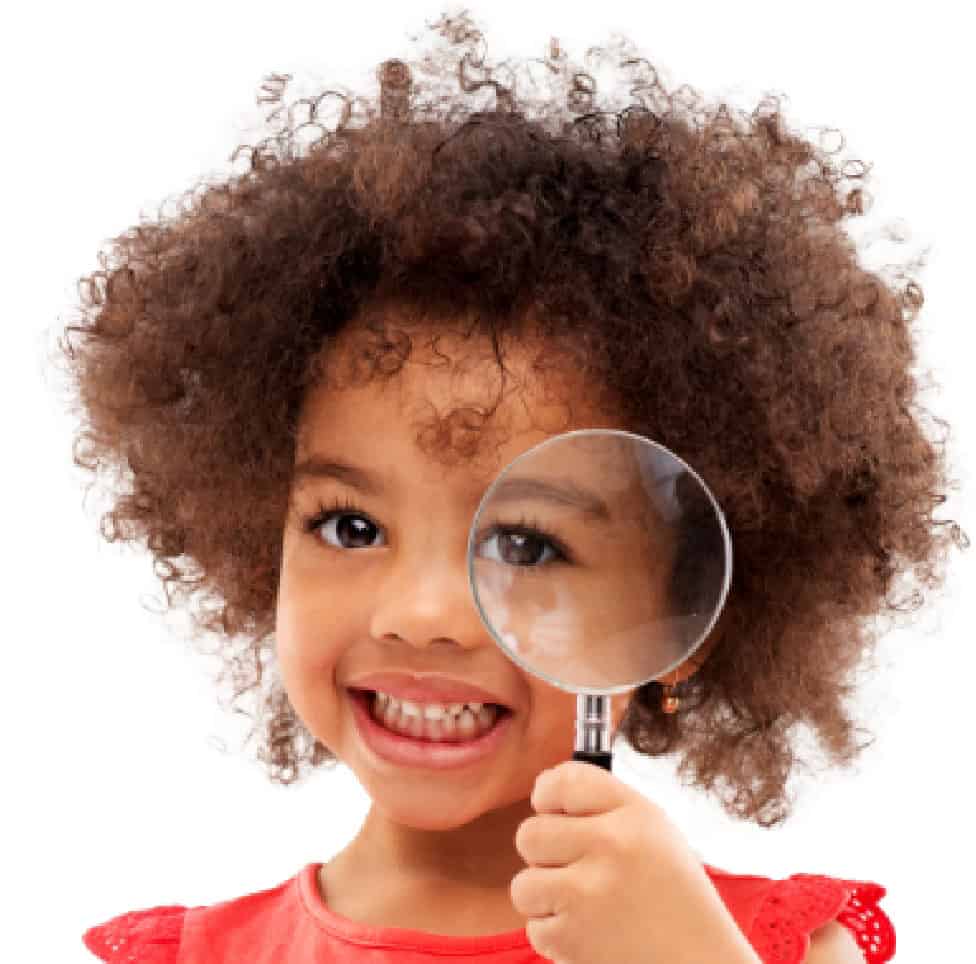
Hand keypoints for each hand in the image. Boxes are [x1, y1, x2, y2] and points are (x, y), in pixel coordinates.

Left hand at [510, 761, 762, 963]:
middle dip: (542, 854)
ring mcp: (588, 892)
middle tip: (571, 869)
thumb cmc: (675, 897)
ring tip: (581, 906)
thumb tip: (543, 790)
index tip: (548, 808)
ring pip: (523, 884)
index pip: (564, 781)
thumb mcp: (656, 833)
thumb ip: (604, 807)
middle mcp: (609, 844)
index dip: (547, 794)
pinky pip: (535, 927)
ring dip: (545, 899)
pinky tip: (589, 934)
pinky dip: (556, 936)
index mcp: (633, 814)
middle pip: (530, 833)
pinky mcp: (573, 938)